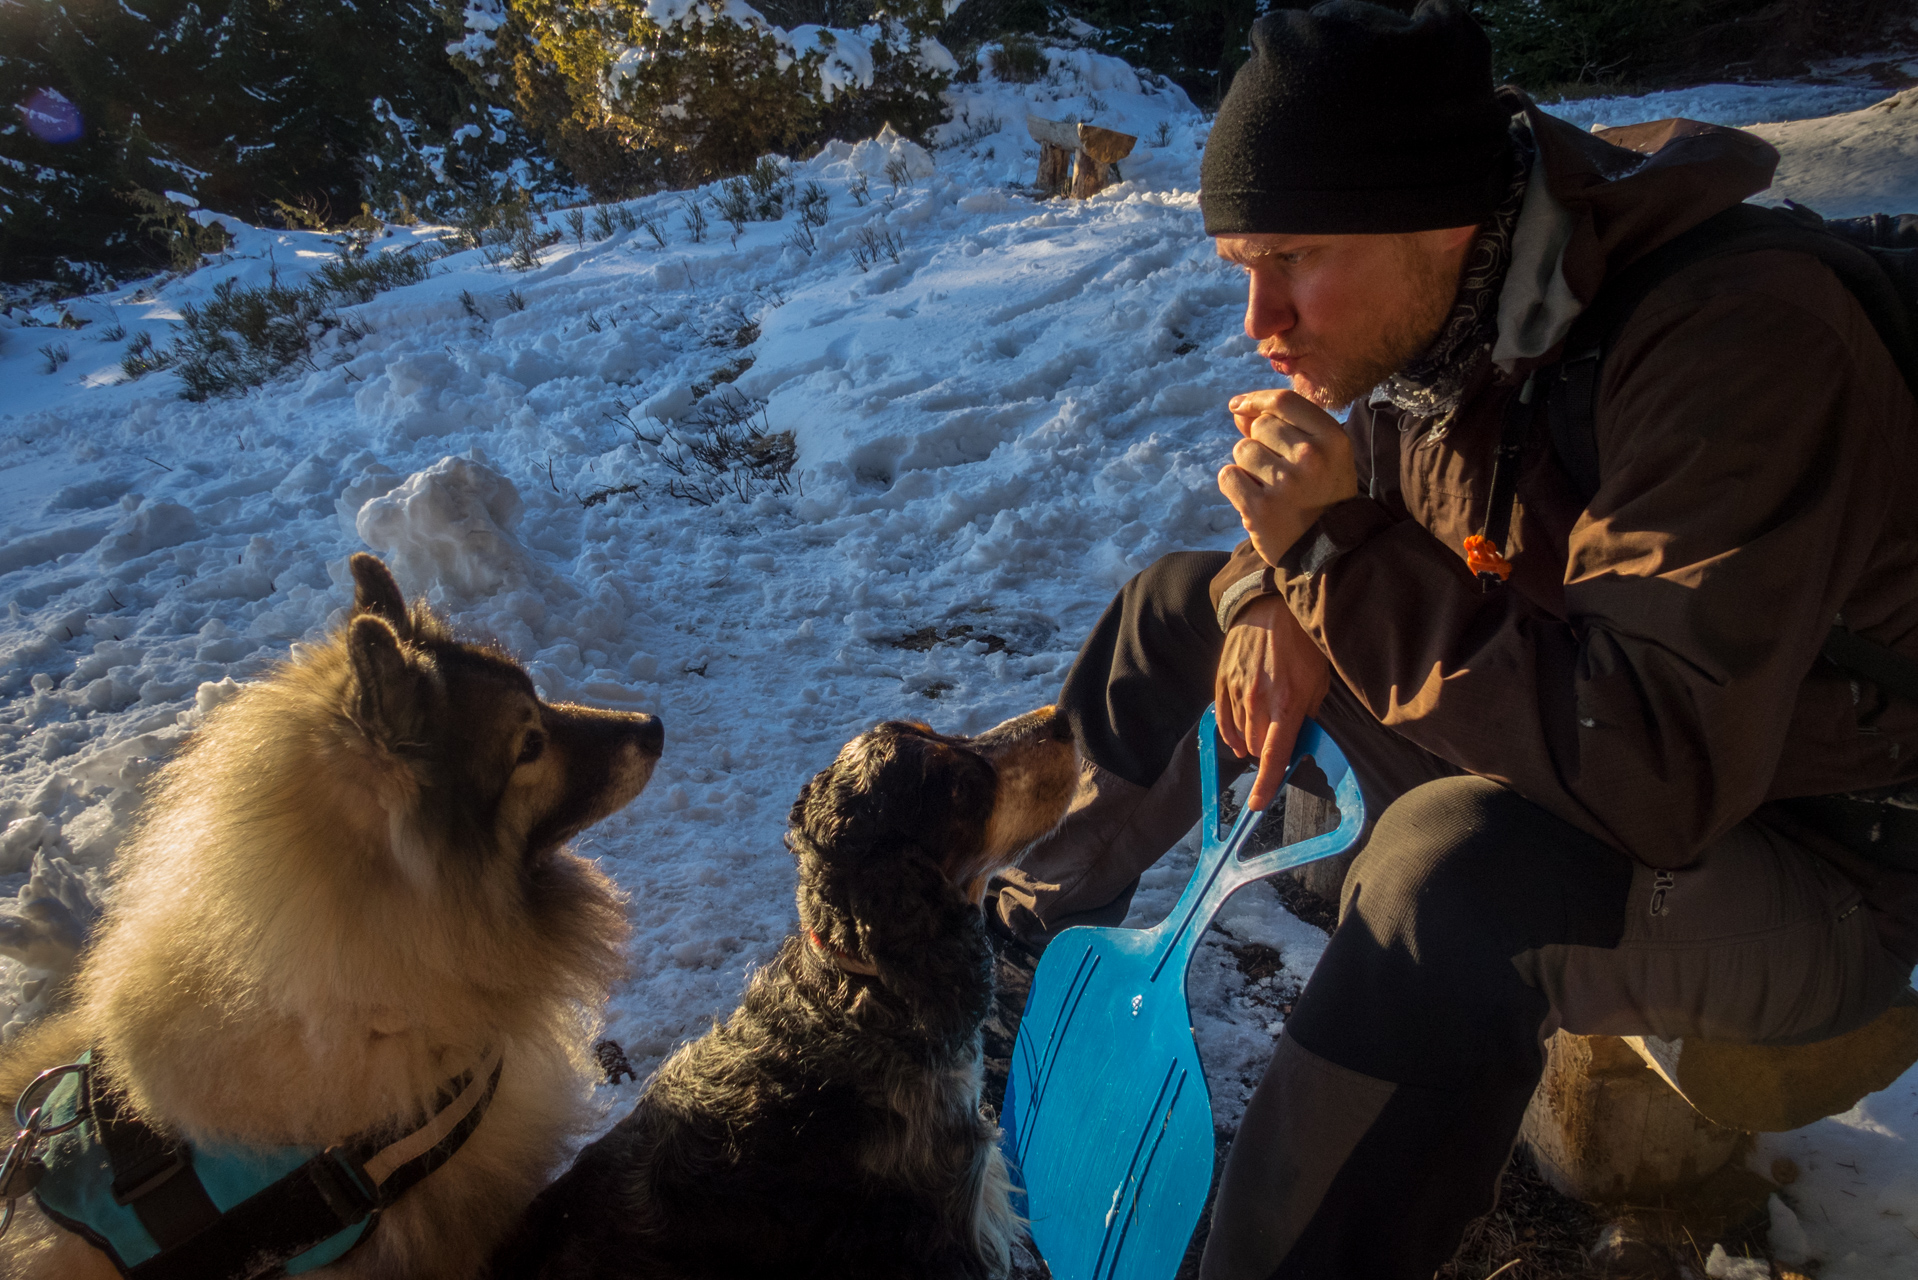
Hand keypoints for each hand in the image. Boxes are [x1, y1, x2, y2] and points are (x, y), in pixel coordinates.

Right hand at [1215, 595, 1329, 812]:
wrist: (1270, 606)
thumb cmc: (1301, 643)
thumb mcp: (1318, 680)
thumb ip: (1308, 714)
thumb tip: (1300, 739)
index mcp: (1286, 704)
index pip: (1274, 756)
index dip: (1266, 784)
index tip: (1257, 804)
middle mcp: (1258, 702)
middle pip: (1257, 749)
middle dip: (1267, 755)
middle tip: (1279, 745)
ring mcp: (1236, 692)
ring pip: (1239, 735)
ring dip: (1250, 742)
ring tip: (1261, 734)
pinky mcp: (1222, 682)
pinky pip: (1222, 719)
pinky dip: (1230, 732)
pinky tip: (1238, 738)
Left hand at [1217, 389, 1358, 565]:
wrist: (1328, 551)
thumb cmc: (1320, 495)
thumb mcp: (1319, 455)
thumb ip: (1282, 426)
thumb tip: (1239, 409)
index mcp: (1333, 438)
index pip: (1284, 401)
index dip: (1256, 400)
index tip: (1239, 406)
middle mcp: (1312, 457)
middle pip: (1260, 426)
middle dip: (1259, 444)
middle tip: (1279, 472)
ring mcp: (1286, 483)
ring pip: (1242, 450)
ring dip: (1248, 467)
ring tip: (1269, 487)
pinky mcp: (1261, 508)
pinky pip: (1228, 476)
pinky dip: (1235, 486)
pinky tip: (1254, 499)